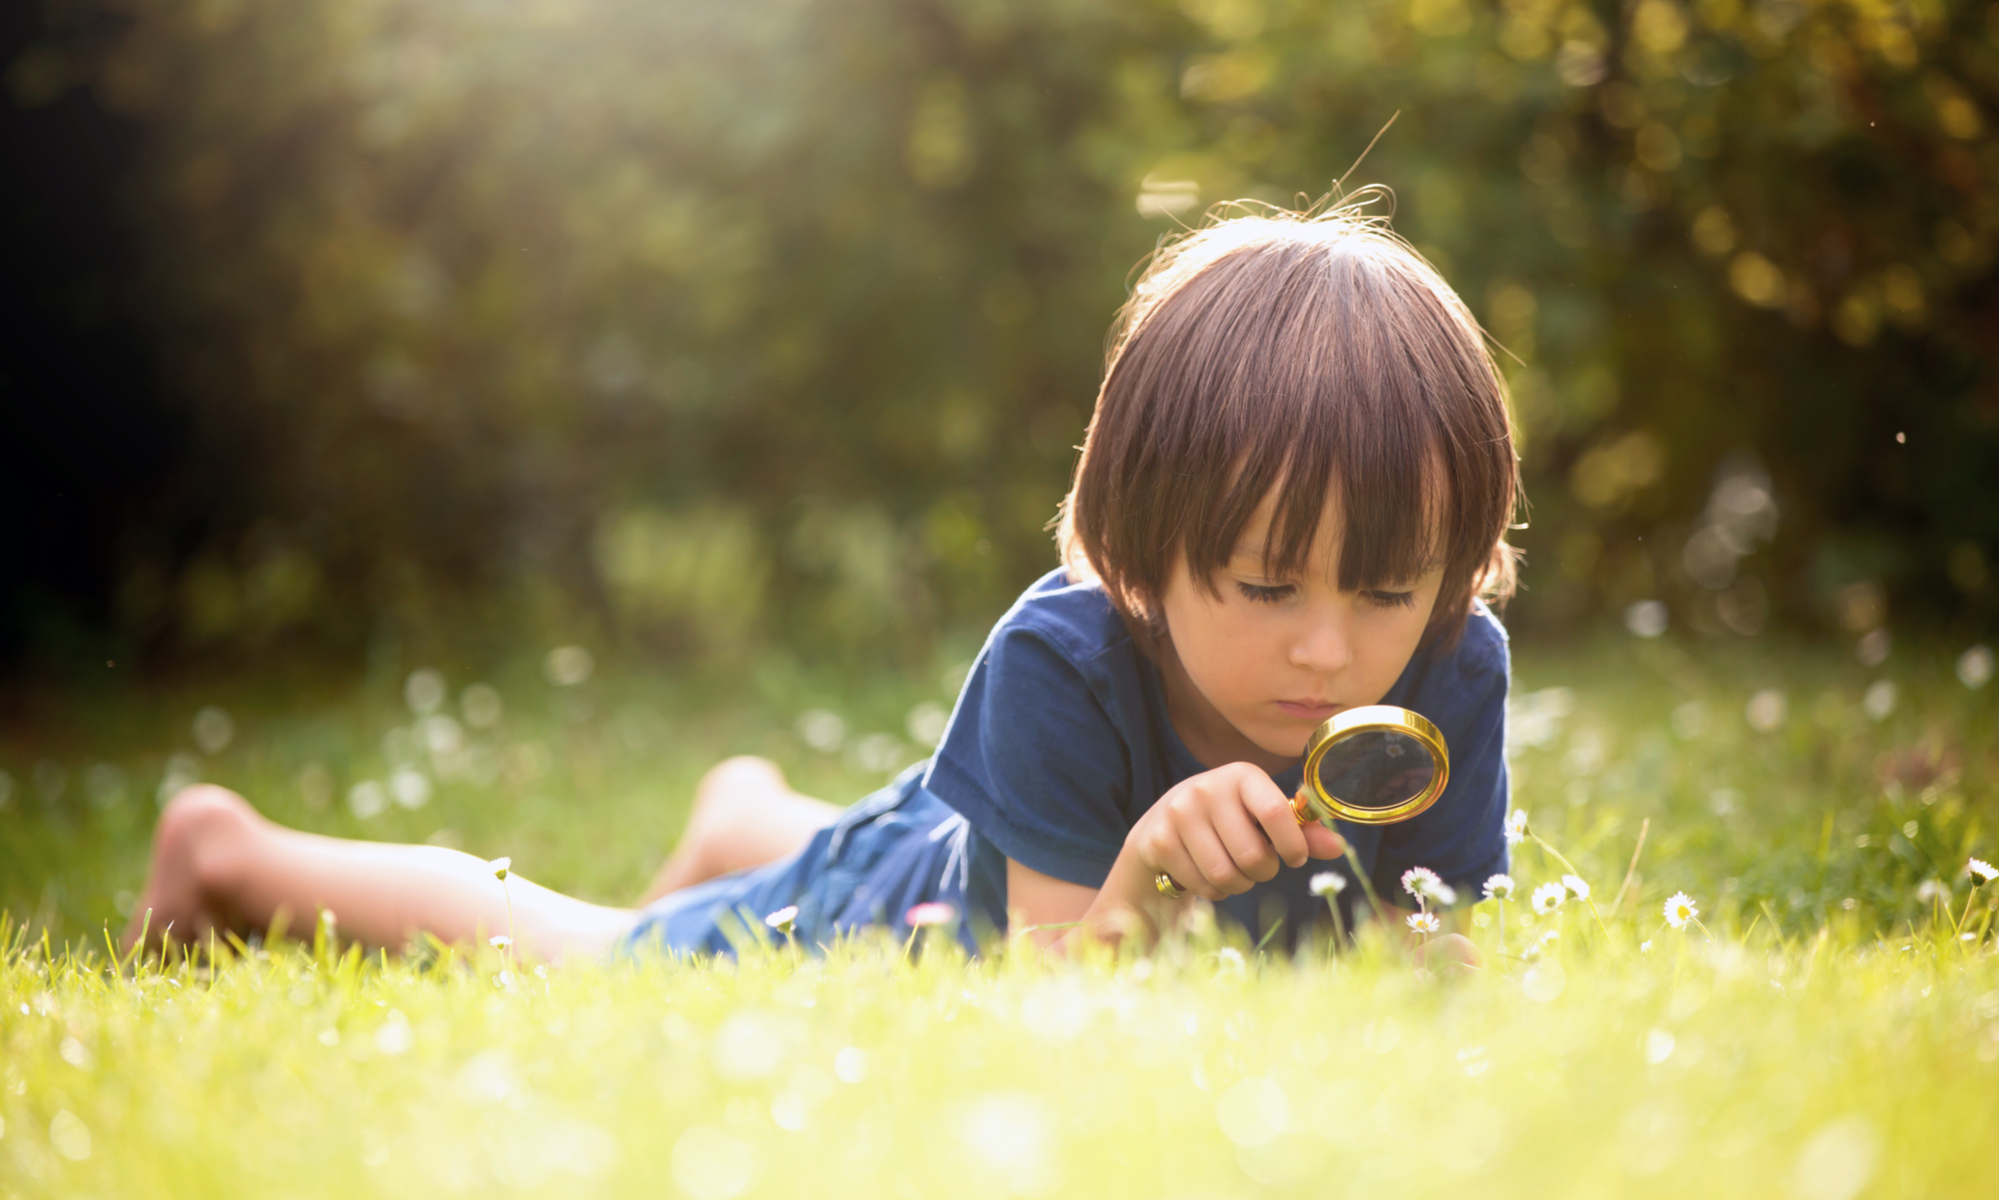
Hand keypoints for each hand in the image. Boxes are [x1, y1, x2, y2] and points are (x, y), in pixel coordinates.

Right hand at [1124, 762, 1346, 902]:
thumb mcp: (1261, 818)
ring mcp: (1179, 813)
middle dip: (1262, 872)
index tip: (1295, 858)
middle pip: (1253, 855)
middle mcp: (1207, 788)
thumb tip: (1338, 848)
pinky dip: (1213, 891)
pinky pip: (1203, 885)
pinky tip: (1205, 873)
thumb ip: (1300, 832)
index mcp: (1241, 775)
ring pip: (1227, 875)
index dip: (1293, 845)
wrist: (1160, 828)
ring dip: (1238, 884)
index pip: (1277, 813)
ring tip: (1232, 870)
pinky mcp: (1159, 841)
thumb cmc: (1227, 823)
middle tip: (1257, 865)